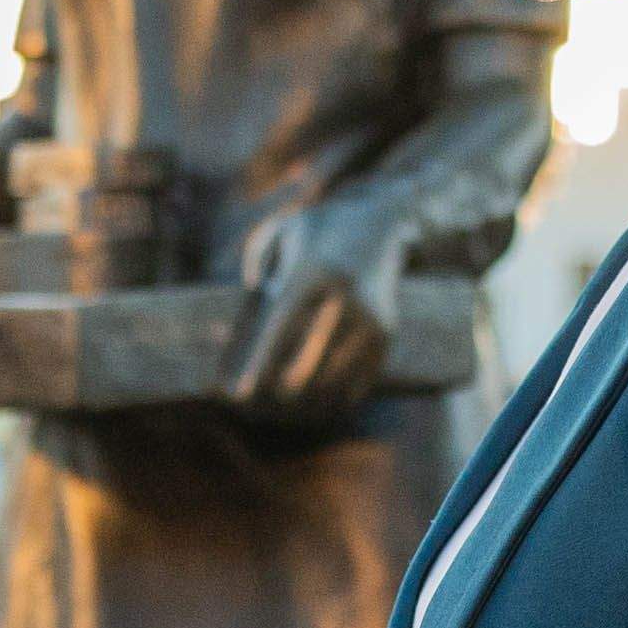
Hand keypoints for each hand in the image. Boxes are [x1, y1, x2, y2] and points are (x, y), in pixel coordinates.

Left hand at [227, 199, 404, 422]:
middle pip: (309, 363)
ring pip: (334, 379)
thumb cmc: (318, 230)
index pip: (280, 328)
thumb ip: (255, 265)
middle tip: (263, 402)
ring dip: (308, 400)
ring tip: (288, 408)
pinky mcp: (386, 332)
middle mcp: (345, 296)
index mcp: (312, 271)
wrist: (381, 219)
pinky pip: (359, 379)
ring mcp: (370, 317)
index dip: (259, 364)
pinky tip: (320, 404)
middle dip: (282, 391)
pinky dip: (337, 397)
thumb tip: (248, 309)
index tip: (240, 393)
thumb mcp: (280, 231)